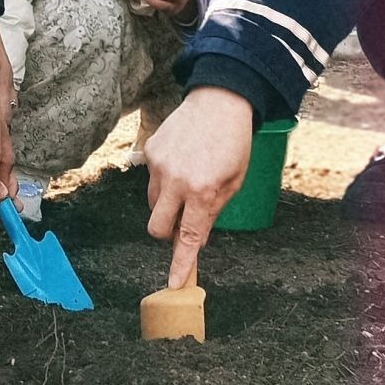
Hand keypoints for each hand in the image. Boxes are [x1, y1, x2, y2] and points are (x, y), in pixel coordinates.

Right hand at [145, 87, 253, 288]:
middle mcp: (176, 181)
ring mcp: (159, 165)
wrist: (220, 101)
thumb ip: (213, 212)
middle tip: (185, 220)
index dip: (180, 264)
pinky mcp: (150, 151)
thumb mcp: (234, 182)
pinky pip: (151, 179)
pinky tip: (181, 161)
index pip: (187, 237)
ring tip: (188, 180)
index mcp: (203, 191)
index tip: (174, 283)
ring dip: (167, 204)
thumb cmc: (234, 144)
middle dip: (167, 233)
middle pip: (157, 228)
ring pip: (153, 204)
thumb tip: (195, 238)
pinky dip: (164, 179)